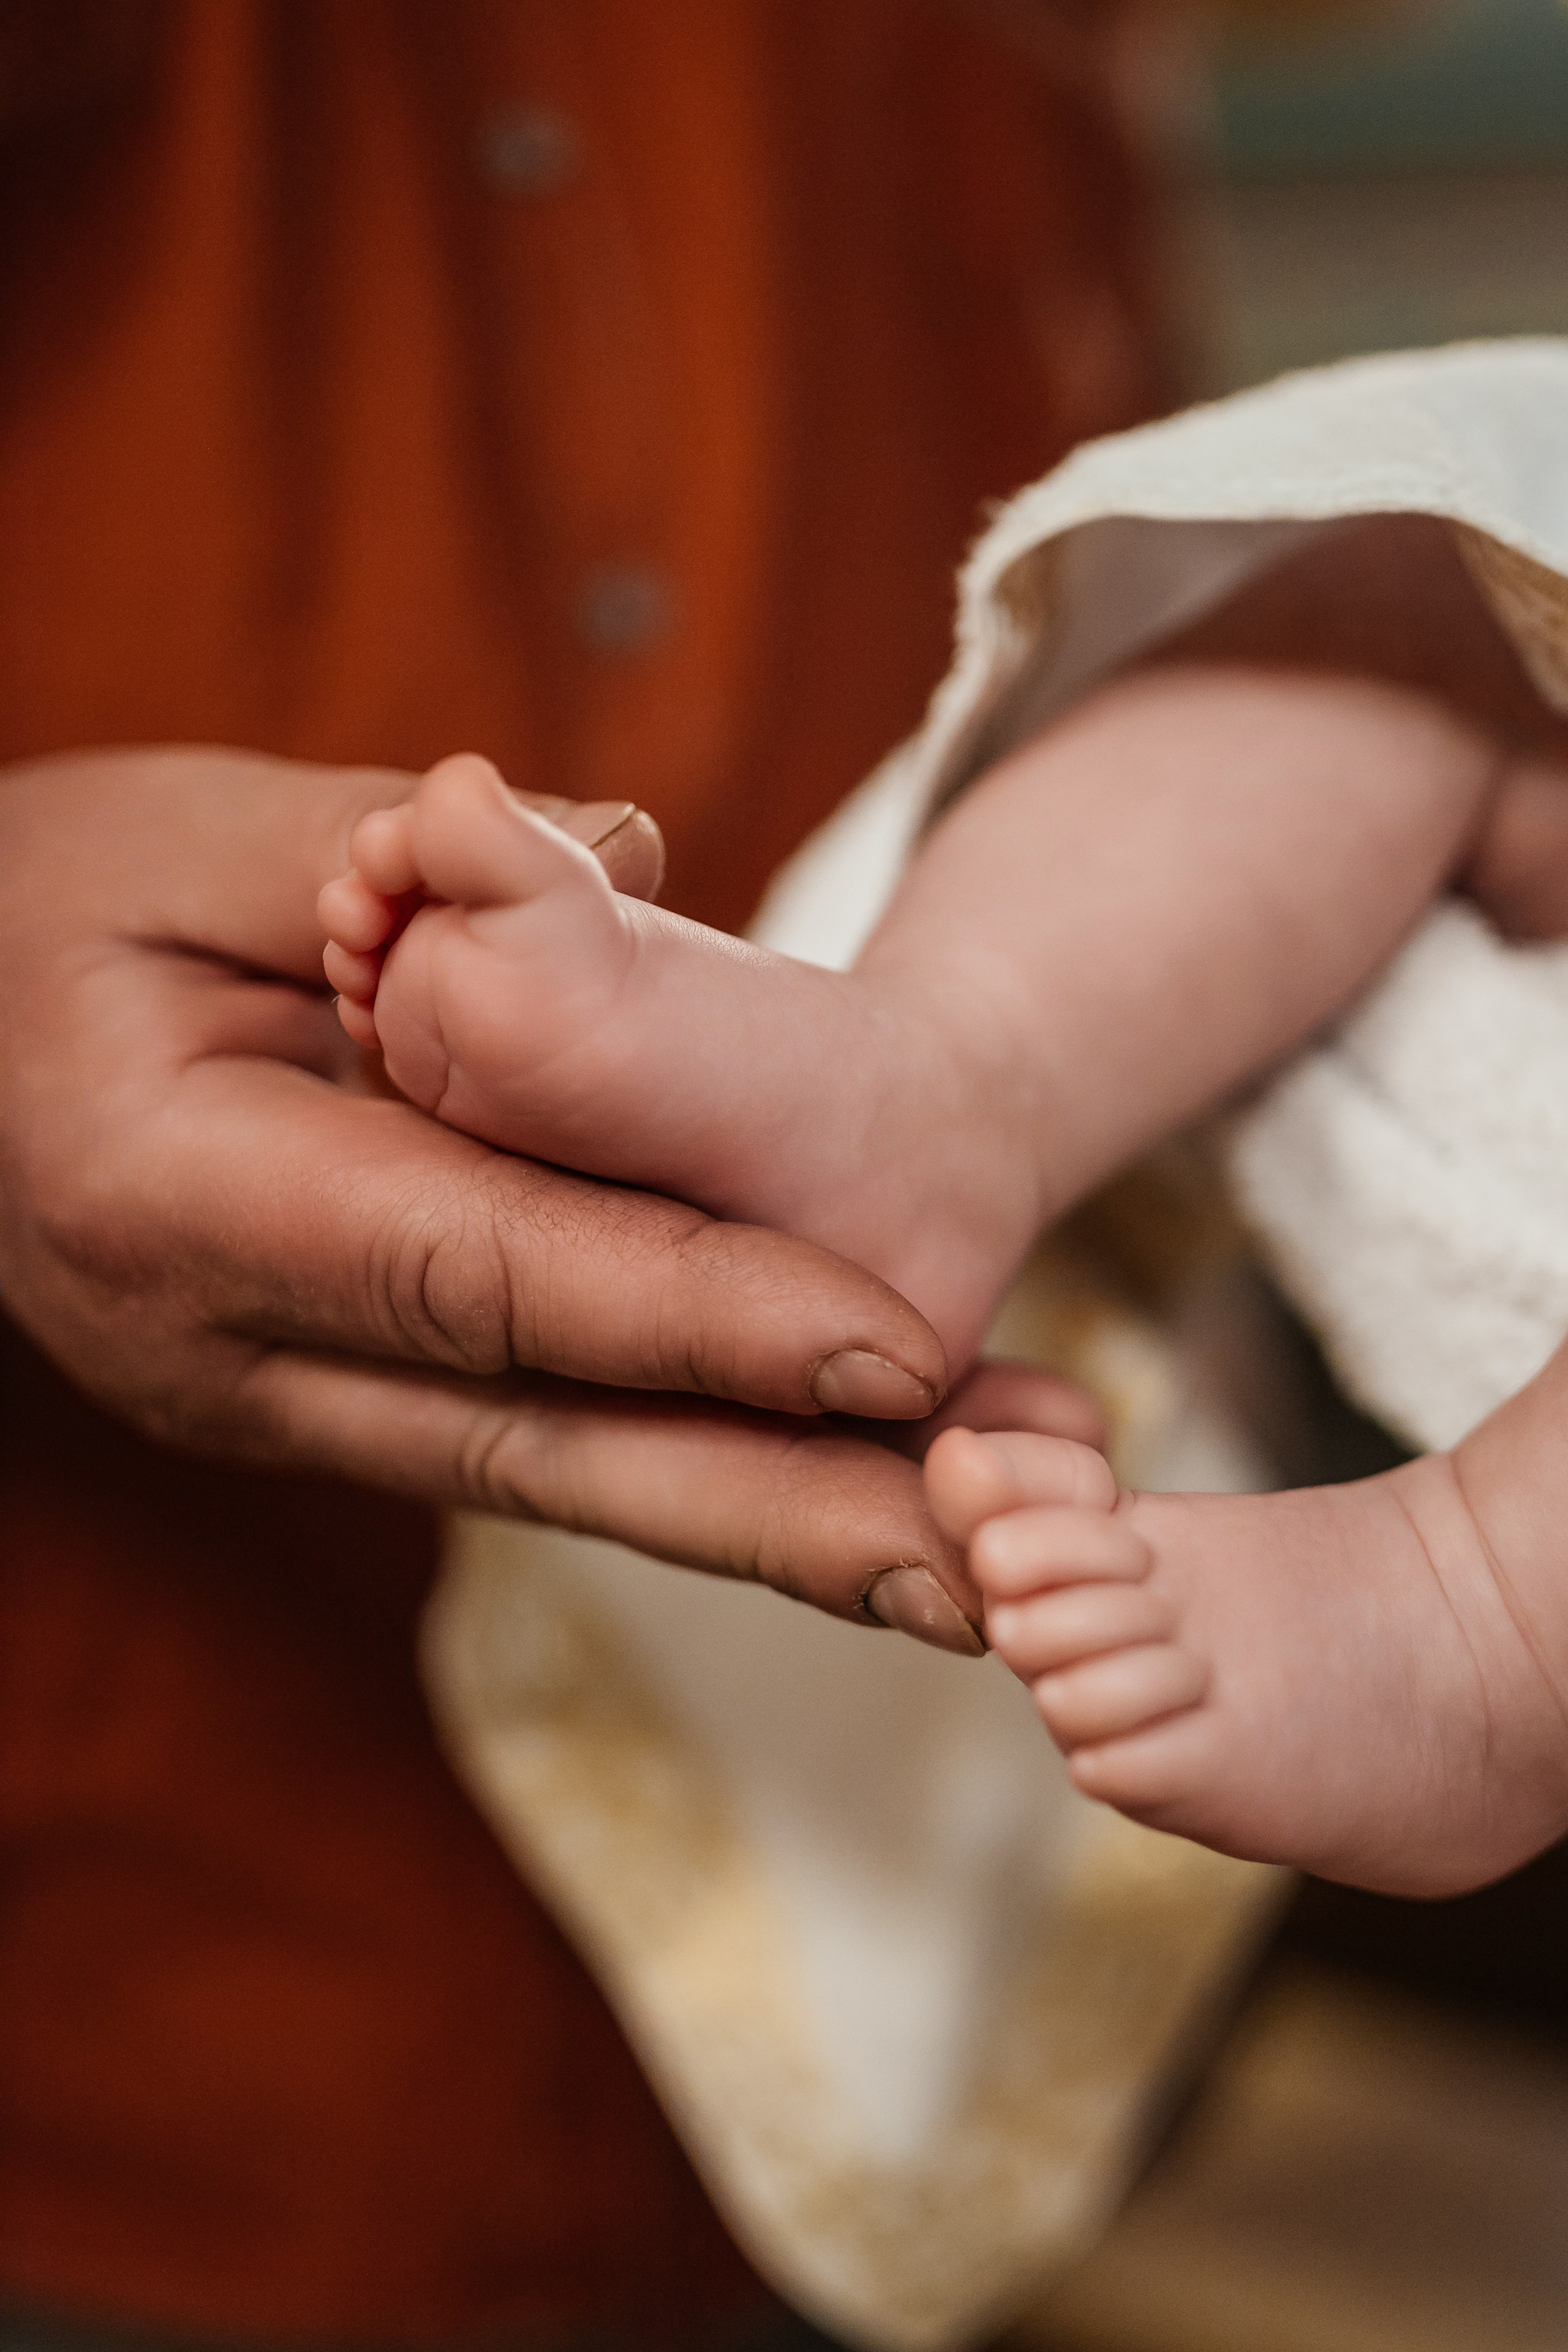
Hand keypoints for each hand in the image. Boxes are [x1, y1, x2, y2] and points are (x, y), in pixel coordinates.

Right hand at [0, 746, 1094, 1648]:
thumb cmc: (46, 912)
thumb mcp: (177, 841)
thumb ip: (378, 849)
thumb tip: (624, 847)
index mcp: (179, 1199)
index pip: (474, 1269)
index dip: (687, 1312)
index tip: (889, 1354)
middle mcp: (232, 1354)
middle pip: (543, 1446)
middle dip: (777, 1509)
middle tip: (995, 1564)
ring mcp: (279, 1408)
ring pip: (553, 1482)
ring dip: (767, 1530)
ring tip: (974, 1571)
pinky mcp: (332, 1405)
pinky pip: (532, 1445)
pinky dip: (691, 1474)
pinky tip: (845, 1505)